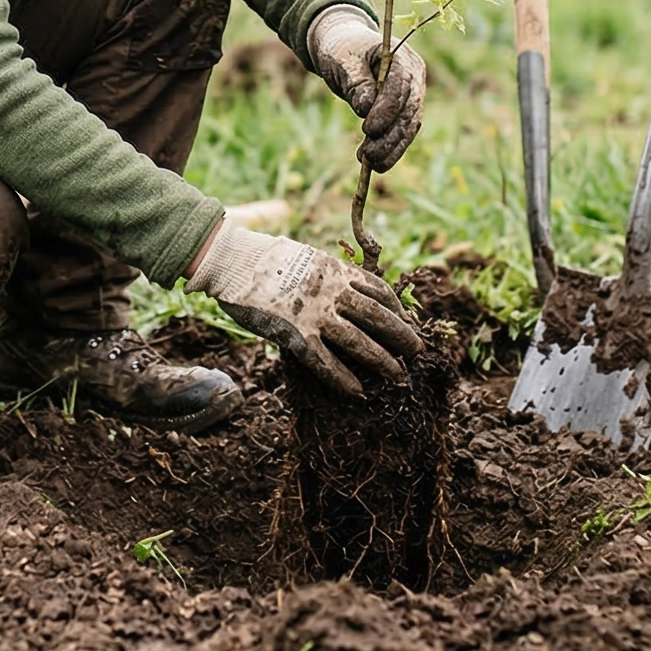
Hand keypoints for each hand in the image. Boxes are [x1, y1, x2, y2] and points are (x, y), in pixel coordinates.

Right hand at [185, 216, 421, 396]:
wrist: (233, 260)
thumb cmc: (265, 260)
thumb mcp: (307, 258)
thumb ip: (327, 276)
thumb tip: (342, 291)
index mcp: (336, 270)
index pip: (379, 290)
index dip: (397, 309)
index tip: (407, 322)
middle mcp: (332, 291)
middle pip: (378, 317)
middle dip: (401, 336)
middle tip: (417, 352)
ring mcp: (315, 313)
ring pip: (359, 341)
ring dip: (382, 360)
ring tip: (398, 375)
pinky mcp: (295, 333)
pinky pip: (325, 361)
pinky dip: (343, 378)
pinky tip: (357, 392)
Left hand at [307, 6, 424, 170]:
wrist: (345, 46)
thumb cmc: (342, 49)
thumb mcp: (342, 60)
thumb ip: (356, 82)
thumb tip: (366, 108)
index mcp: (401, 56)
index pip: (401, 85)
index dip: (388, 109)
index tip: (369, 130)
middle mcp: (414, 75)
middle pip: (409, 109)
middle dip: (390, 135)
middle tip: (368, 156)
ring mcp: (413, 92)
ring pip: (409, 125)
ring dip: (392, 147)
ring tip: (370, 163)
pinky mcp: (406, 108)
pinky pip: (403, 131)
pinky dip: (392, 148)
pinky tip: (377, 163)